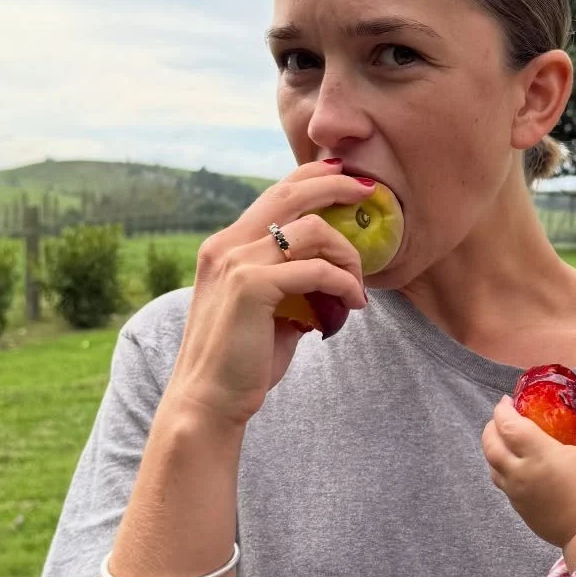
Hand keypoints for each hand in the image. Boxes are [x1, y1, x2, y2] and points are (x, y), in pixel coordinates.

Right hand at [162, 161, 374, 428]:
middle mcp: (226, 245)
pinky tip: (353, 303)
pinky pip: (317, 269)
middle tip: (366, 191)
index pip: (273, 195)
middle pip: (290, 194)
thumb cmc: (241, 362)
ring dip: (347, 253)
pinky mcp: (252, 286)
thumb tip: (331, 279)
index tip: (344, 175)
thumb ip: (292, 286)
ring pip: (312, 230)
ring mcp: (236, 262)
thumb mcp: (268, 312)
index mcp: (226, 247)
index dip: (311, 177)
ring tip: (358, 285)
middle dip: (334, 184)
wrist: (209, 401)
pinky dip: (344, 283)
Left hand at [482, 396, 575, 548]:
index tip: (509, 401)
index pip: (507, 426)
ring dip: (493, 447)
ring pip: (491, 465)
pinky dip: (501, 467)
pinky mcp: (519, 508)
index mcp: (539, 455)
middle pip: (490, 444)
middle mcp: (521, 472)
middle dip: (492, 426)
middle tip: (504, 417)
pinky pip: (501, 482)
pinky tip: (515, 464)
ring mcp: (516, 492)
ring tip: (505, 439)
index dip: (502, 410)